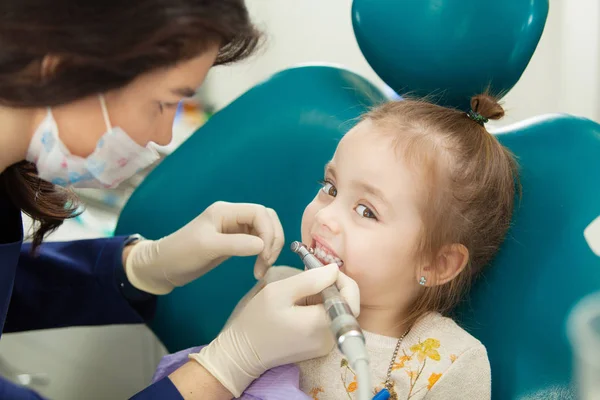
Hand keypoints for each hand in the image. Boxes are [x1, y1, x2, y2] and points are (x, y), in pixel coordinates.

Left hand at [124, 201, 283, 293]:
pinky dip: (263, 253)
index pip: (260, 213)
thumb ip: (236, 245)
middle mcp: (232, 216)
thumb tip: (262, 246)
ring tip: (262, 269)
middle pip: (267, 220)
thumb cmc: (181, 253)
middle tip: (266, 263)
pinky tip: (258, 267)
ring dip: (270, 248)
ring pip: (265, 231)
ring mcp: (234, 228)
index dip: (268, 232)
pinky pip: (258, 242)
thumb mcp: (207, 248)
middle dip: (273, 240)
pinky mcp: (234, 241)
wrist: (164, 266)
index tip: (264, 255)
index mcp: (225, 211)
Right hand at [189, 264, 359, 396]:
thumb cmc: (258, 320)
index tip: (325, 269)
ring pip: (338, 312)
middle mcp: (329, 338)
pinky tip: (302, 302)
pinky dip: (320, 307)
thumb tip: (334, 269)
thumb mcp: (280, 291)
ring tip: (304, 288)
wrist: (243, 352)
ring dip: (327, 296)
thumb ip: (310, 279)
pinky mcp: (320, 347)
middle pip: (347, 306)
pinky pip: (329, 321)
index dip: (343, 280)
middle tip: (314, 274)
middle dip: (335, 286)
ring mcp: (326, 345)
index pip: (351, 300)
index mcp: (321, 324)